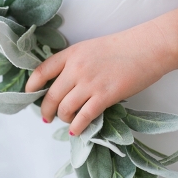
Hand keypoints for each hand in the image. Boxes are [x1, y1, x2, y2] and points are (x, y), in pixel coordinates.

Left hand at [26, 10, 177, 135]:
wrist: (148, 47)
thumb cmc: (121, 47)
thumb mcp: (88, 48)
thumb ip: (73, 63)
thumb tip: (62, 84)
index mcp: (70, 54)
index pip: (41, 72)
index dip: (31, 86)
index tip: (29, 95)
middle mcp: (75, 69)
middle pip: (50, 95)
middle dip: (45, 110)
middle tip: (46, 117)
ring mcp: (89, 83)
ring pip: (65, 108)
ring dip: (63, 118)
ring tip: (66, 121)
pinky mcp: (105, 95)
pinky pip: (84, 116)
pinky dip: (77, 126)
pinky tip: (76, 131)